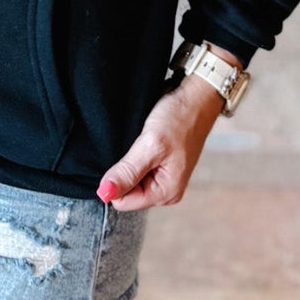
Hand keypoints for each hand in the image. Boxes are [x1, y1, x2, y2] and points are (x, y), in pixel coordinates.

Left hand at [96, 74, 223, 211]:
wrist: (196, 98)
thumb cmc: (179, 119)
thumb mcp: (150, 145)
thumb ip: (127, 172)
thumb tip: (104, 194)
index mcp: (166, 193)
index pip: (123, 201)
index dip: (115, 181)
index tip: (124, 157)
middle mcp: (166, 190)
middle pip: (126, 193)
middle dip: (123, 172)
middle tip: (136, 148)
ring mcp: (163, 178)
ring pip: (130, 180)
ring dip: (129, 162)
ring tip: (140, 143)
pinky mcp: (160, 165)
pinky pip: (138, 169)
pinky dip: (135, 155)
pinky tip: (141, 142)